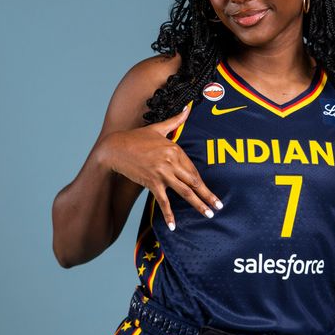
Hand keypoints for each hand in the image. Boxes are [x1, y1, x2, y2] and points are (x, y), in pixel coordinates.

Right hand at [101, 103, 221, 230]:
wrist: (115, 148)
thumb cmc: (136, 138)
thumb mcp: (158, 127)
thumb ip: (176, 120)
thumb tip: (188, 108)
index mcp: (175, 148)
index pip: (193, 169)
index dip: (202, 183)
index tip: (211, 193)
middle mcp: (171, 161)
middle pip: (194, 182)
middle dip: (208, 196)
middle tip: (218, 207)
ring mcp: (162, 173)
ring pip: (184, 192)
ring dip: (198, 204)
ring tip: (207, 214)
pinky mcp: (151, 182)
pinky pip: (163, 201)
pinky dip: (169, 214)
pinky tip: (174, 226)